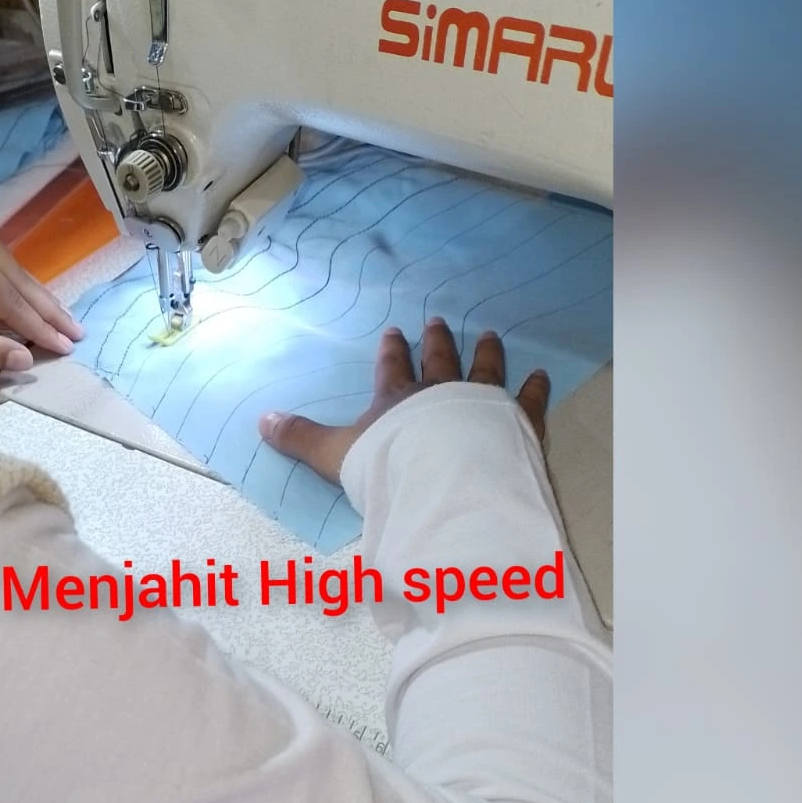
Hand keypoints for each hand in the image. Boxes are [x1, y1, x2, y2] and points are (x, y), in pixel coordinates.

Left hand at [0, 201, 82, 372]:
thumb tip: (23, 360)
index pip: (6, 297)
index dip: (36, 326)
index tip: (65, 347)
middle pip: (14, 275)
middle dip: (45, 307)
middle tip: (76, 333)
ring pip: (8, 263)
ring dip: (32, 293)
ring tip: (60, 320)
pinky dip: (11, 278)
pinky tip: (29, 297)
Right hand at [258, 319, 549, 484]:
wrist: (445, 482)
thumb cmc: (389, 468)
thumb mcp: (335, 456)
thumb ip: (301, 439)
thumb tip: (261, 420)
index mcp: (398, 399)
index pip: (392, 368)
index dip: (392, 351)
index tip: (394, 333)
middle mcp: (441, 392)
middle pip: (439, 360)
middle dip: (438, 340)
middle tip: (439, 320)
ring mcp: (481, 403)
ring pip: (484, 370)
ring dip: (486, 352)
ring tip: (489, 335)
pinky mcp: (516, 421)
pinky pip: (527, 399)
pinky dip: (534, 387)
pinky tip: (540, 374)